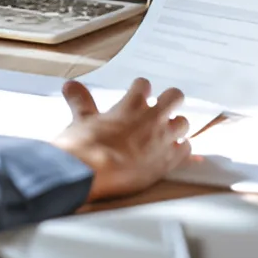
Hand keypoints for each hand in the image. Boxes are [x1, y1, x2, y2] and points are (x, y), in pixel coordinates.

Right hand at [52, 78, 190, 201]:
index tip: (138, 95)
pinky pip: (187, 149)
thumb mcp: (81, 119)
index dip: (141, 90)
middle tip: (161, 108)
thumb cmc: (85, 144)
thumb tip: (70, 85)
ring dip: (176, 126)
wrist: (92, 172)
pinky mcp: (169, 160)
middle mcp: (152, 117)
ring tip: (167, 133)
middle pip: (174, 96)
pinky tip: (177, 153)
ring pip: (183, 122)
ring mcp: (163, 138)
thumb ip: (80, 101)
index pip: (144, 85)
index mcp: (131, 103)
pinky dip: (182, 150)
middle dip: (170, 100)